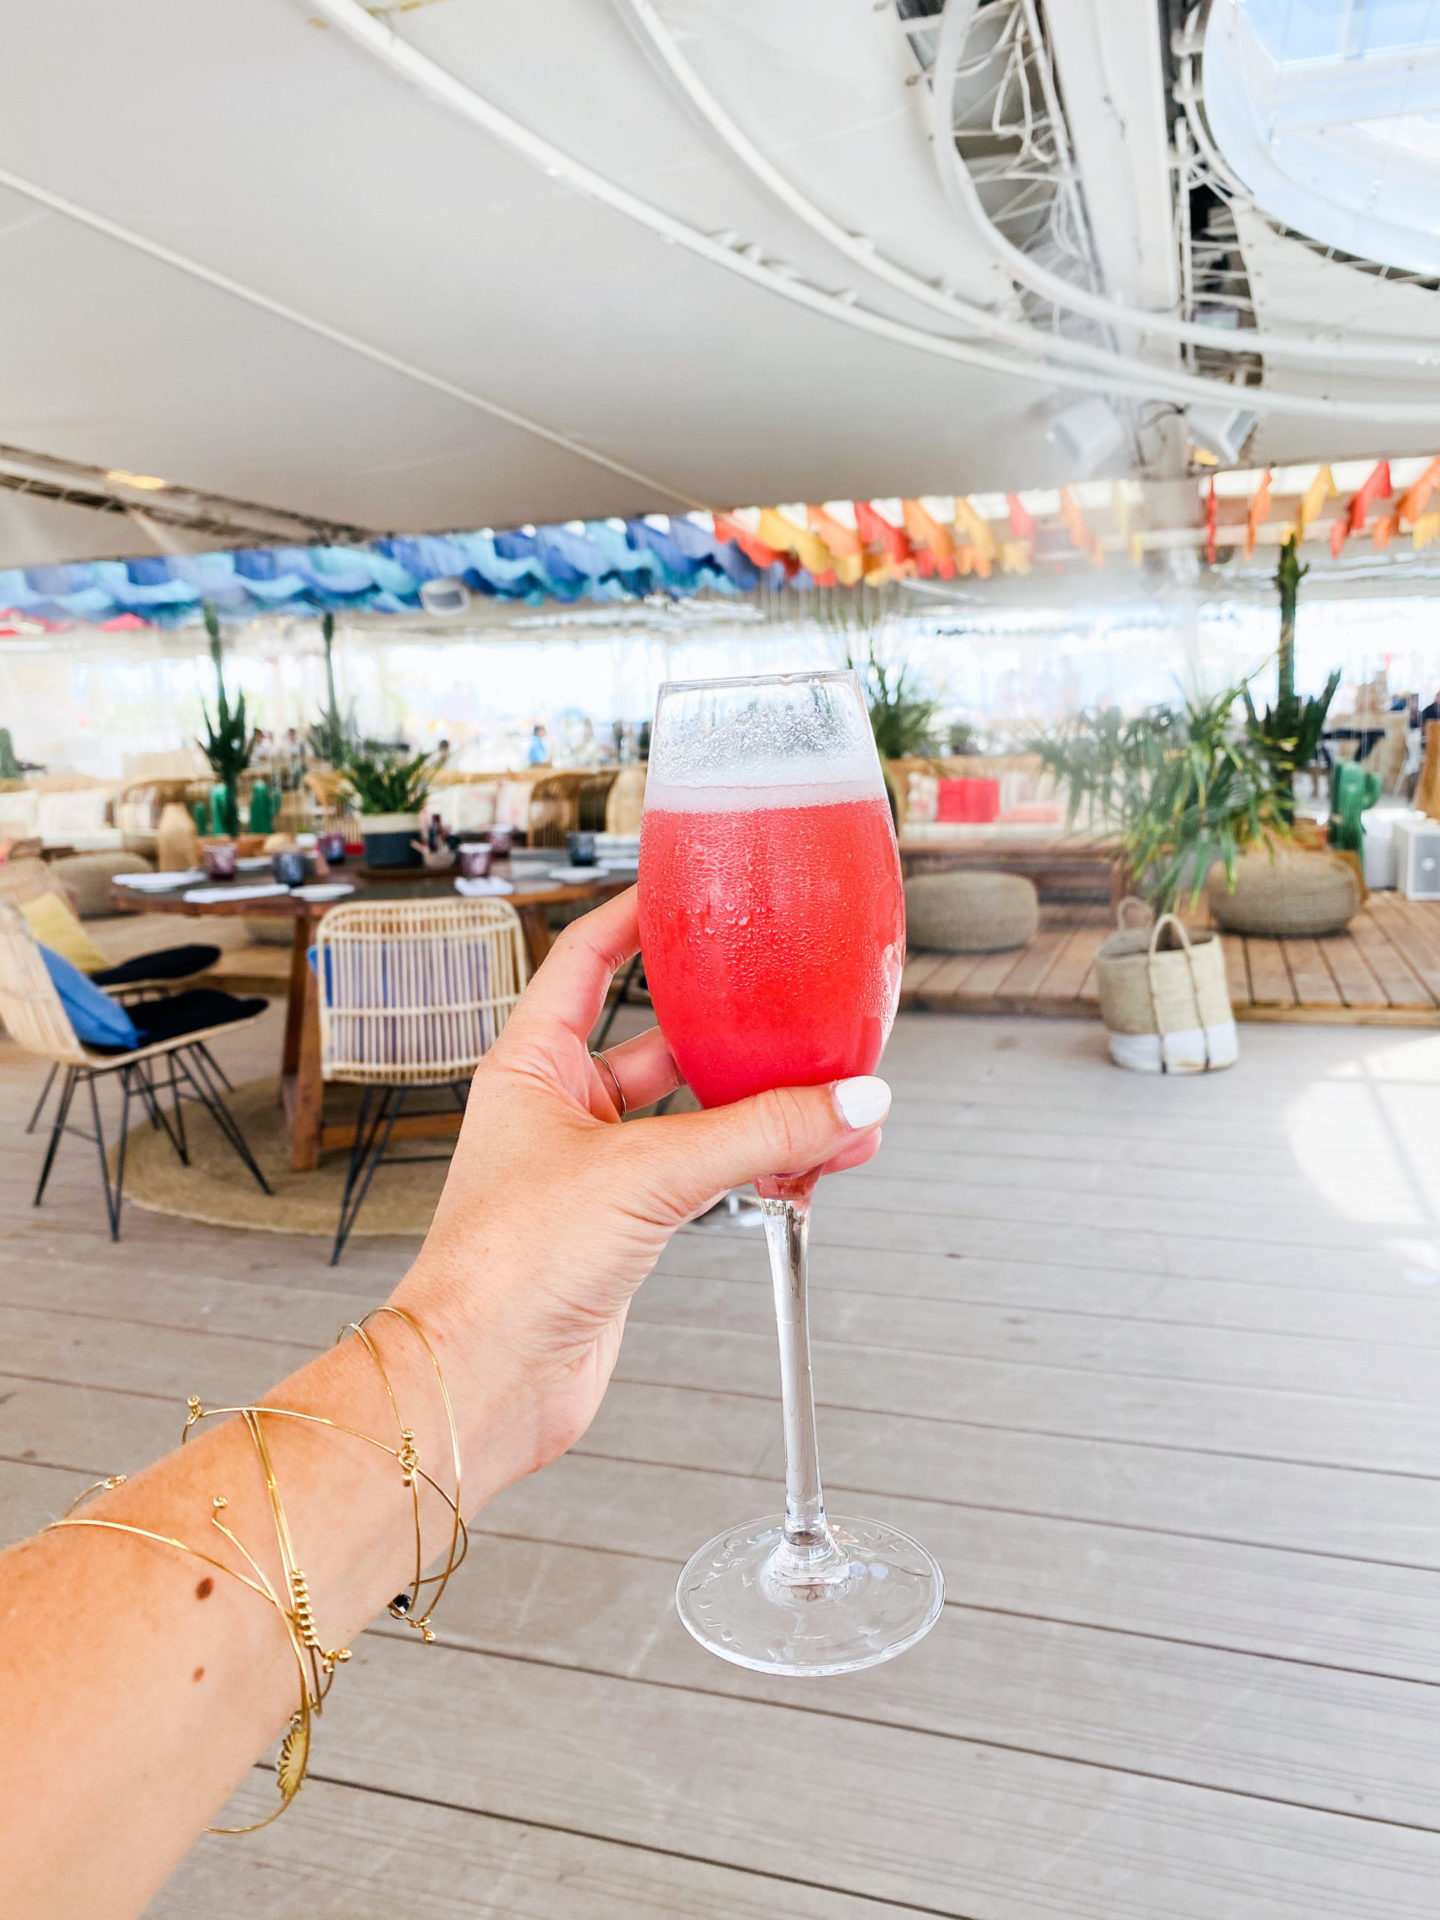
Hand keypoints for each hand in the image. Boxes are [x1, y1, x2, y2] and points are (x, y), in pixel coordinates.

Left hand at [392, 887, 889, 1499]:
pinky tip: (809, 1165)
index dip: (636, 917)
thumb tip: (847, 1100)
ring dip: (758, 1110)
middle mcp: (560, 1110)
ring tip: (829, 1095)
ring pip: (692, 1116)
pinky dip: (756, 1169)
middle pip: (657, 1039)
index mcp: (531, 1064)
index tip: (689, 888)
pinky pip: (705, 1179)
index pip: (586, 959)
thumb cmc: (504, 1268)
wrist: (484, 1381)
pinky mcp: (624, 1229)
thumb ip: (758, 1133)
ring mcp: (593, 1171)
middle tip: (789, 1002)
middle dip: (727, 1029)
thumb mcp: (646, 1174)